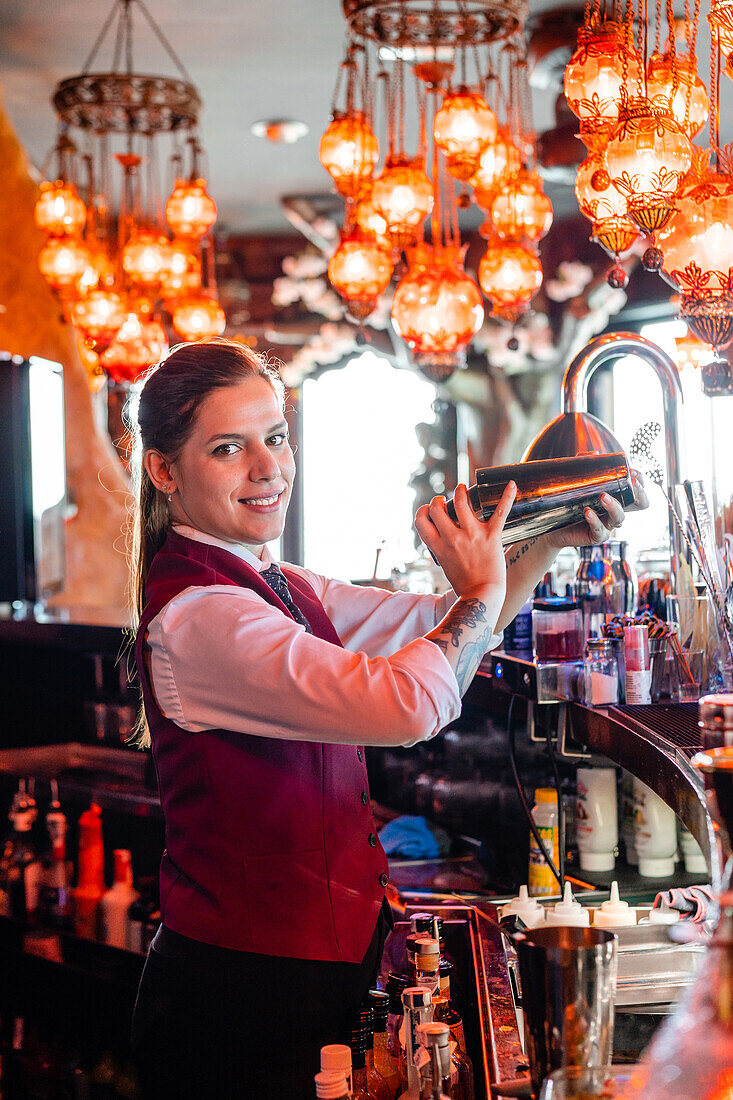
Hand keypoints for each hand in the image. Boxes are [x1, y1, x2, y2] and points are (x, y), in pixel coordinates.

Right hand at [415, 481, 516, 603]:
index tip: (430, 510)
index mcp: (438, 547)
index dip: (423, 511)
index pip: (421, 520)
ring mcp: (472, 535)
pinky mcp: (492, 536)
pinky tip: (511, 484)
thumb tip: (440, 540)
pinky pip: (500, 512)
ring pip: (461, 502)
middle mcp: (452, 538)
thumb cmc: (465, 585)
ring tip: (462, 488)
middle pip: (437, 508)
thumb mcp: (444, 566)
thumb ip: (441, 550)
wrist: (482, 595)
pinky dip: (507, 496)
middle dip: (439, 500)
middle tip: (445, 500)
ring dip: (460, 491)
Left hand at [543, 469, 648, 549]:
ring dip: (614, 506)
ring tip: (603, 496)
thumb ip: (584, 466)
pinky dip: (595, 520)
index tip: (632, 472)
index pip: (637, 489)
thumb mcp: (575, 483)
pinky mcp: (596, 536)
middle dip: (639, 493)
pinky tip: (588, 512)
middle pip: (640, 504)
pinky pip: (599, 530)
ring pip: (620, 517)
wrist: (552, 527)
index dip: (640, 481)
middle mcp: (615, 510)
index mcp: (615, 497)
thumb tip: (594, 454)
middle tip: (632, 483)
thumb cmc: (568, 504)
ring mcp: (607, 524)